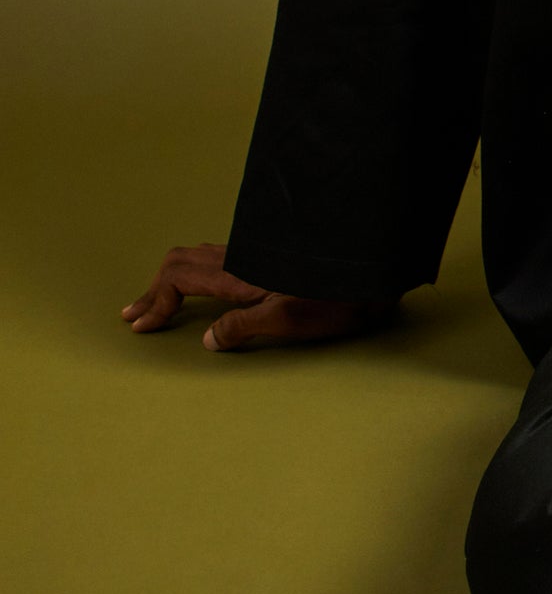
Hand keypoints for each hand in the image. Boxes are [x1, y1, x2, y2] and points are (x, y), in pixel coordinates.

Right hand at [120, 241, 397, 350]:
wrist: (373, 267)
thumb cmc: (335, 297)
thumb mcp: (287, 320)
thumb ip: (241, 328)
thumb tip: (207, 339)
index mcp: (239, 274)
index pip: (178, 278)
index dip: (154, 302)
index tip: (140, 327)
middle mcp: (244, 258)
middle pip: (182, 261)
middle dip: (155, 288)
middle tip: (136, 314)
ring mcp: (258, 254)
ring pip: (201, 256)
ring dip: (174, 278)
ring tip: (160, 300)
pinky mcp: (272, 257)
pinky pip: (220, 257)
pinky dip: (196, 272)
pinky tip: (205, 286)